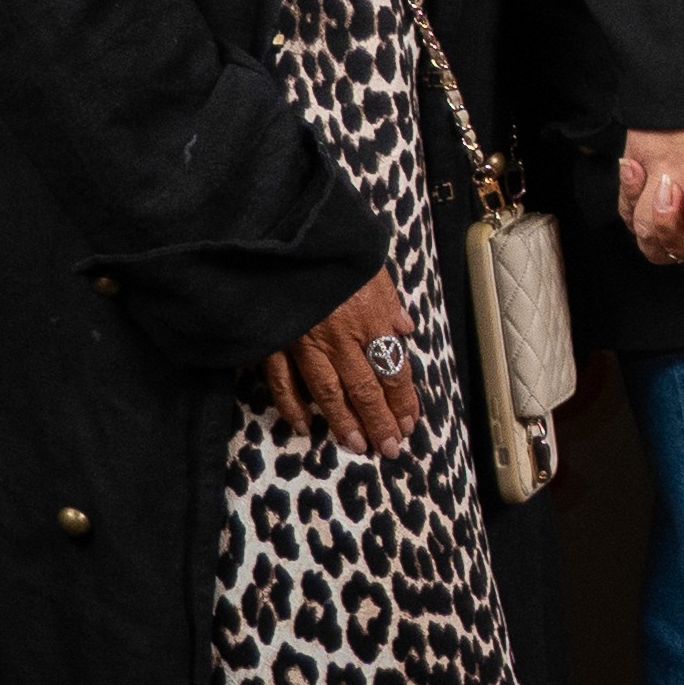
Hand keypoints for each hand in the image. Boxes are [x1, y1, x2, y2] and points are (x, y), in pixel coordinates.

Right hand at [264, 266, 425, 456]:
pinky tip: (304, 426)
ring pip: (328, 392)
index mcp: (369, 316)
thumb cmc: (333, 248)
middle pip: (365, 388)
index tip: (409, 422)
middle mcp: (340, 335)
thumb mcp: (372, 266)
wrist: (282, 236)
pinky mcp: (273, 341)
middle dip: (379, 421)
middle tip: (389, 448)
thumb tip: (406, 329)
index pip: (393, 368)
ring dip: (343, 422)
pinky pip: (282, 382)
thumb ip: (389, 300)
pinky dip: (293, 407)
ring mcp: (304, 341)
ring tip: (356, 446)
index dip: (403, 399)